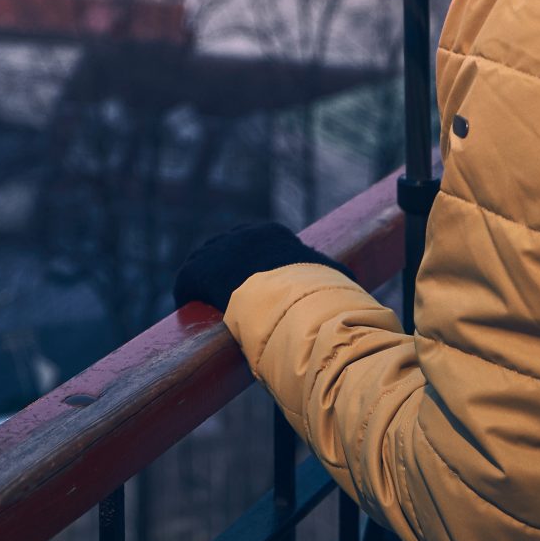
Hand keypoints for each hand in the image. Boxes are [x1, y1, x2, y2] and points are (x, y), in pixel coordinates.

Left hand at [174, 221, 357, 313]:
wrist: (285, 301)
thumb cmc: (313, 292)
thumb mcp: (331, 278)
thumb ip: (335, 276)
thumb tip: (352, 281)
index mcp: (272, 234)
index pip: (256, 245)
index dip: (252, 266)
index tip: (253, 285)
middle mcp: (241, 234)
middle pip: (228, 252)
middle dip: (226, 271)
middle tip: (228, 296)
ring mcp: (218, 249)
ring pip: (206, 263)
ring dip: (205, 281)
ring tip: (207, 303)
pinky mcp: (198, 269)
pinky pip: (187, 279)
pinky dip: (187, 292)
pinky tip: (188, 306)